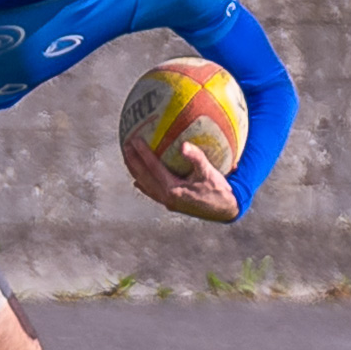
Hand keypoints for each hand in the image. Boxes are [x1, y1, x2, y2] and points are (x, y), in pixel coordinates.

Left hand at [122, 137, 239, 222]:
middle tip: (125, 144)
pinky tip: (138, 180)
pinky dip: (144, 184)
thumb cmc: (219, 190)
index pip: (153, 168)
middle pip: (143, 177)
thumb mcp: (209, 173)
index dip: (142, 153)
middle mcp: (166, 197)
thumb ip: (196, 158)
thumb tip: (183, 145)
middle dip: (132, 161)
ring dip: (135, 171)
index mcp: (173, 189)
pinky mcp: (171, 204)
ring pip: (145, 185)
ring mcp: (167, 202)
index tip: (134, 139)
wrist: (225, 210)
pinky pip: (152, 192)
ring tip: (128, 157)